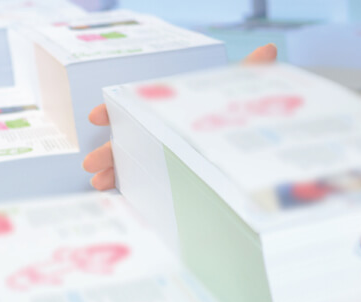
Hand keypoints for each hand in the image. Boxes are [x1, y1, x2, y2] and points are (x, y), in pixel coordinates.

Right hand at [82, 44, 280, 189]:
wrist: (255, 152)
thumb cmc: (241, 118)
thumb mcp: (243, 96)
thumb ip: (252, 73)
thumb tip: (269, 49)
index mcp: (170, 107)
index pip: (135, 105)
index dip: (114, 110)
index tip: (96, 116)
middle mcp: (160, 130)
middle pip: (127, 137)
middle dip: (107, 149)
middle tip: (91, 162)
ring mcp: (160, 155)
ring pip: (128, 160)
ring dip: (109, 169)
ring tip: (97, 181)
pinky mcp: (165, 178)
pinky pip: (139, 182)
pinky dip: (122, 187)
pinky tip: (110, 194)